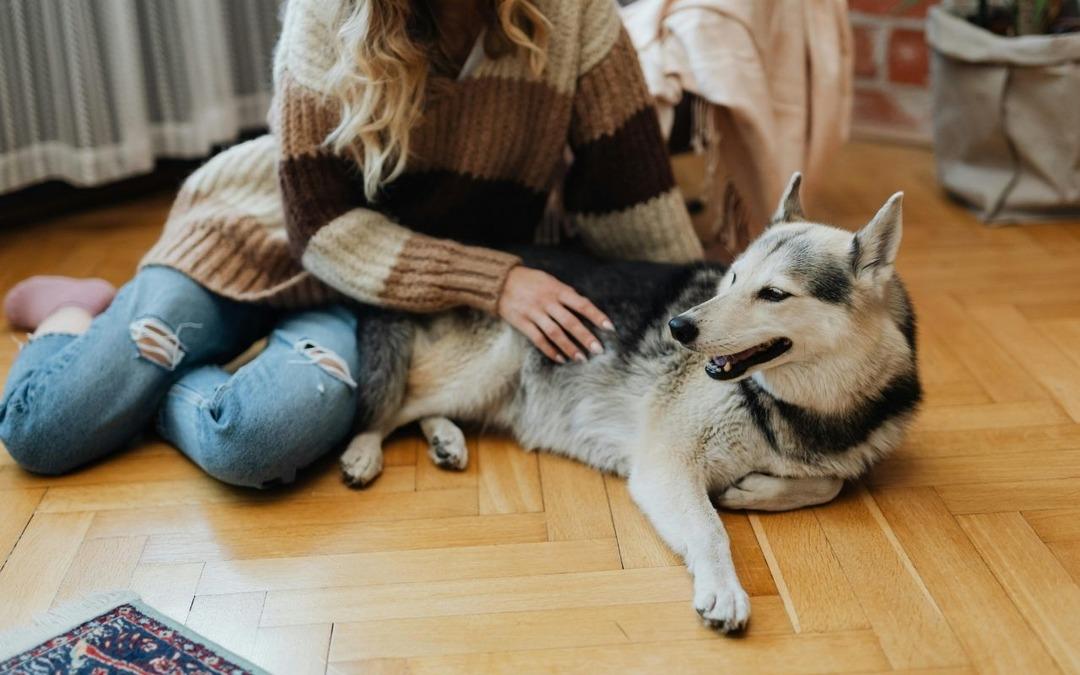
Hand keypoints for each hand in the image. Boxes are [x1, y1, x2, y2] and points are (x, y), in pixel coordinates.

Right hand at [497, 266, 613, 362]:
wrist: (500, 281)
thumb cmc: (531, 281)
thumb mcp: (550, 281)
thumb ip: (566, 294)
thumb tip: (586, 307)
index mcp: (557, 290)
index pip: (582, 304)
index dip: (596, 316)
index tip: (610, 328)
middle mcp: (547, 301)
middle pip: (570, 322)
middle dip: (586, 337)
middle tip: (599, 350)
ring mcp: (534, 313)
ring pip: (555, 333)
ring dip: (570, 347)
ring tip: (582, 359)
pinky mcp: (522, 322)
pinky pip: (538, 339)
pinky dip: (550, 350)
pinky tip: (561, 359)